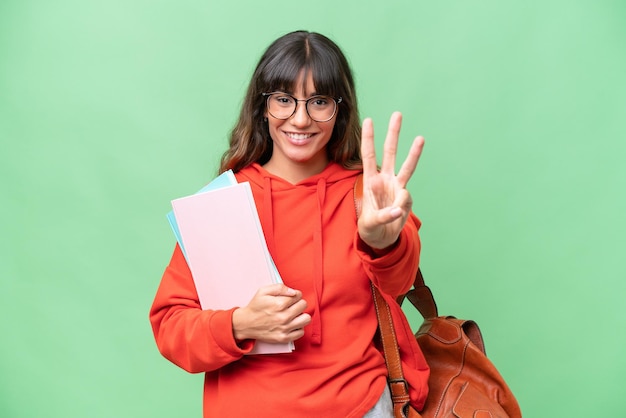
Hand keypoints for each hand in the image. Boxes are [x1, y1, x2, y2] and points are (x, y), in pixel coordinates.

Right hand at [232, 284, 310, 343]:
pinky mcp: (284, 338)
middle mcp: (283, 317)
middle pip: (303, 305)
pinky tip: (291, 324)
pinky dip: (298, 327)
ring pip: (306, 319)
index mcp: (279, 304)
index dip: (295, 295)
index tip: (290, 297)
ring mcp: (284, 328)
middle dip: (298, 303)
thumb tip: (293, 292)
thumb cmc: (255, 307)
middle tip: (290, 305)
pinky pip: (301, 332)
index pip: (299, 295)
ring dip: (301, 315)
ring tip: (293, 314)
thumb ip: (279, 287)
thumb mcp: (263, 291)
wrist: (246, 324)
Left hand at [358, 112, 424, 250]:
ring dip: (413, 152)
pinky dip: (402, 207)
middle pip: (389, 152)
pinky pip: (407, 199)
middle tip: (397, 114)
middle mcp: (385, 179)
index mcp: (370, 181)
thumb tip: (398, 210)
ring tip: (420, 138)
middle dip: (393, 134)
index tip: (368, 120)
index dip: (368, 139)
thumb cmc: (371, 228)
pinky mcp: (406, 198)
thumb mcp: (369, 224)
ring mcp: (397, 187)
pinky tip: (394, 215)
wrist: (382, 239)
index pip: (368, 156)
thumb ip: (383, 216)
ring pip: (407, 166)